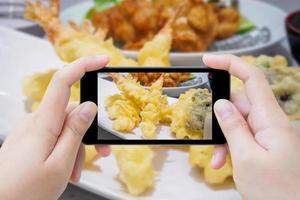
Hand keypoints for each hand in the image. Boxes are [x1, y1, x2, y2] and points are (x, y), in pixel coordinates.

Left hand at [0, 56, 108, 199]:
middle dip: (88, 131)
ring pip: (65, 127)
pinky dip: (65, 149)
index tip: (102, 60)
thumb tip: (89, 107)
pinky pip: (55, 136)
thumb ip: (75, 132)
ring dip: (77, 146)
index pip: (64, 82)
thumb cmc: (23, 192)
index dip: (84, 66)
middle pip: (72, 113)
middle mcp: (35, 122)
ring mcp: (31, 130)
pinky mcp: (30, 139)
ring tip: (75, 171)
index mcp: (43, 124)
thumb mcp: (59, 164)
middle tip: (100, 153)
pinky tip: (66, 168)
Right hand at [203, 54, 299, 199]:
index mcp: (270, 120)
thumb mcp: (245, 158)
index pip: (252, 78)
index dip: (230, 63)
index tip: (208, 60)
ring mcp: (269, 134)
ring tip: (218, 159)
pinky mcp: (266, 144)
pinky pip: (244, 136)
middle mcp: (271, 122)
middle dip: (220, 118)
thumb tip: (221, 104)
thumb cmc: (277, 191)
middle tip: (209, 138)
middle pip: (240, 104)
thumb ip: (233, 127)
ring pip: (238, 123)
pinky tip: (224, 162)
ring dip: (224, 138)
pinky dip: (231, 146)